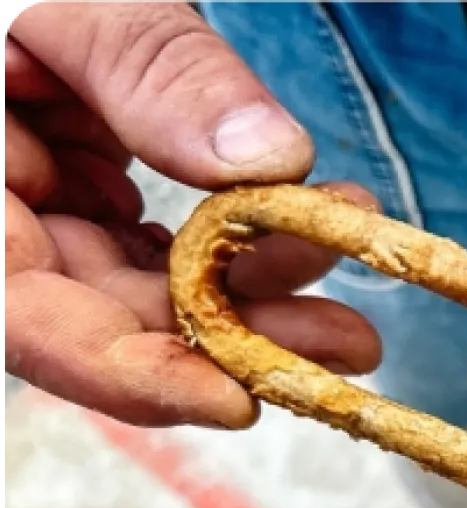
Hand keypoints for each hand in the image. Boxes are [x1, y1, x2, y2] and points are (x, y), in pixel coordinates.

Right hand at [3, 0, 380, 428]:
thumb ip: (154, 67)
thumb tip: (267, 160)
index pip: (27, 322)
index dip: (129, 375)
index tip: (235, 398)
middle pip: (106, 321)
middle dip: (233, 338)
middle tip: (348, 342)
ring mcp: (35, 209)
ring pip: (147, 289)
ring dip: (256, 296)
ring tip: (351, 297)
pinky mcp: (81, 190)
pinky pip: (160, 246)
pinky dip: (238, 248)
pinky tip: (309, 234)